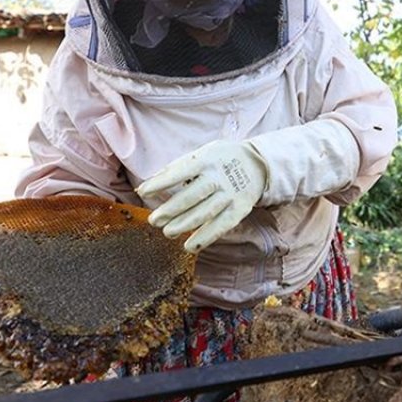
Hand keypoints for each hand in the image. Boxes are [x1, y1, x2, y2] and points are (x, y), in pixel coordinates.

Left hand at [135, 140, 267, 251]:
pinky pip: (221, 226)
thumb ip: (176, 168)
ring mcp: (230, 194)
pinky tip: (189, 246)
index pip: (180, 172)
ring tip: (167, 232)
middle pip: (192, 196)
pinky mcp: (239, 210)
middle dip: (170, 209)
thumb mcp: (201, 154)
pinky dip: (205, 238)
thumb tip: (147, 185)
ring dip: (184, 225)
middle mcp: (219, 178)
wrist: (258, 165)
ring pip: (205, 213)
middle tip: (154, 220)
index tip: (143, 192)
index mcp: (207, 160)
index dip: (161, 183)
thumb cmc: (220, 160)